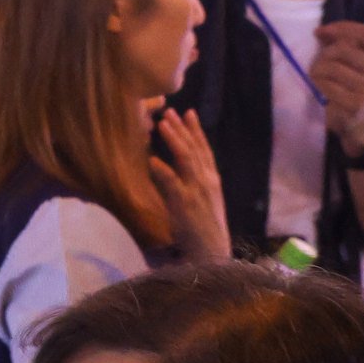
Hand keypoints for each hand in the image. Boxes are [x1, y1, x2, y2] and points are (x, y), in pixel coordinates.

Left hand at [149, 109, 232, 263]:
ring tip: (161, 124)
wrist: (211, 252)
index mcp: (211, 180)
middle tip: (169, 111)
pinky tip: (152, 160)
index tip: (187, 113)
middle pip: (194, 149)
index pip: (204, 149)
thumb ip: (186, 183)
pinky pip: (173, 183)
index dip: (195, 131)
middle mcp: (207, 181)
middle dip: (181, 128)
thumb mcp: (198, 201)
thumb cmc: (203, 229)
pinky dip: (163, 170)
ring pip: (186, 159)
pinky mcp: (185, 204)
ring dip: (174, 140)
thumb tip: (167, 166)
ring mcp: (197, 191)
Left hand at [308, 21, 363, 153]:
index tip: (322, 31)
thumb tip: (321, 32)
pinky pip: (325, 84)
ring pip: (330, 66)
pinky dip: (315, 82)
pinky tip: (318, 86)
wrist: (362, 122)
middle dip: (324, 52)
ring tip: (317, 75)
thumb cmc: (357, 86)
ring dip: (316, 68)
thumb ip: (348, 44)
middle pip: (343, 49)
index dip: (343, 28)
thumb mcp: (361, 63)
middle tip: (318, 61)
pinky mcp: (354, 104)